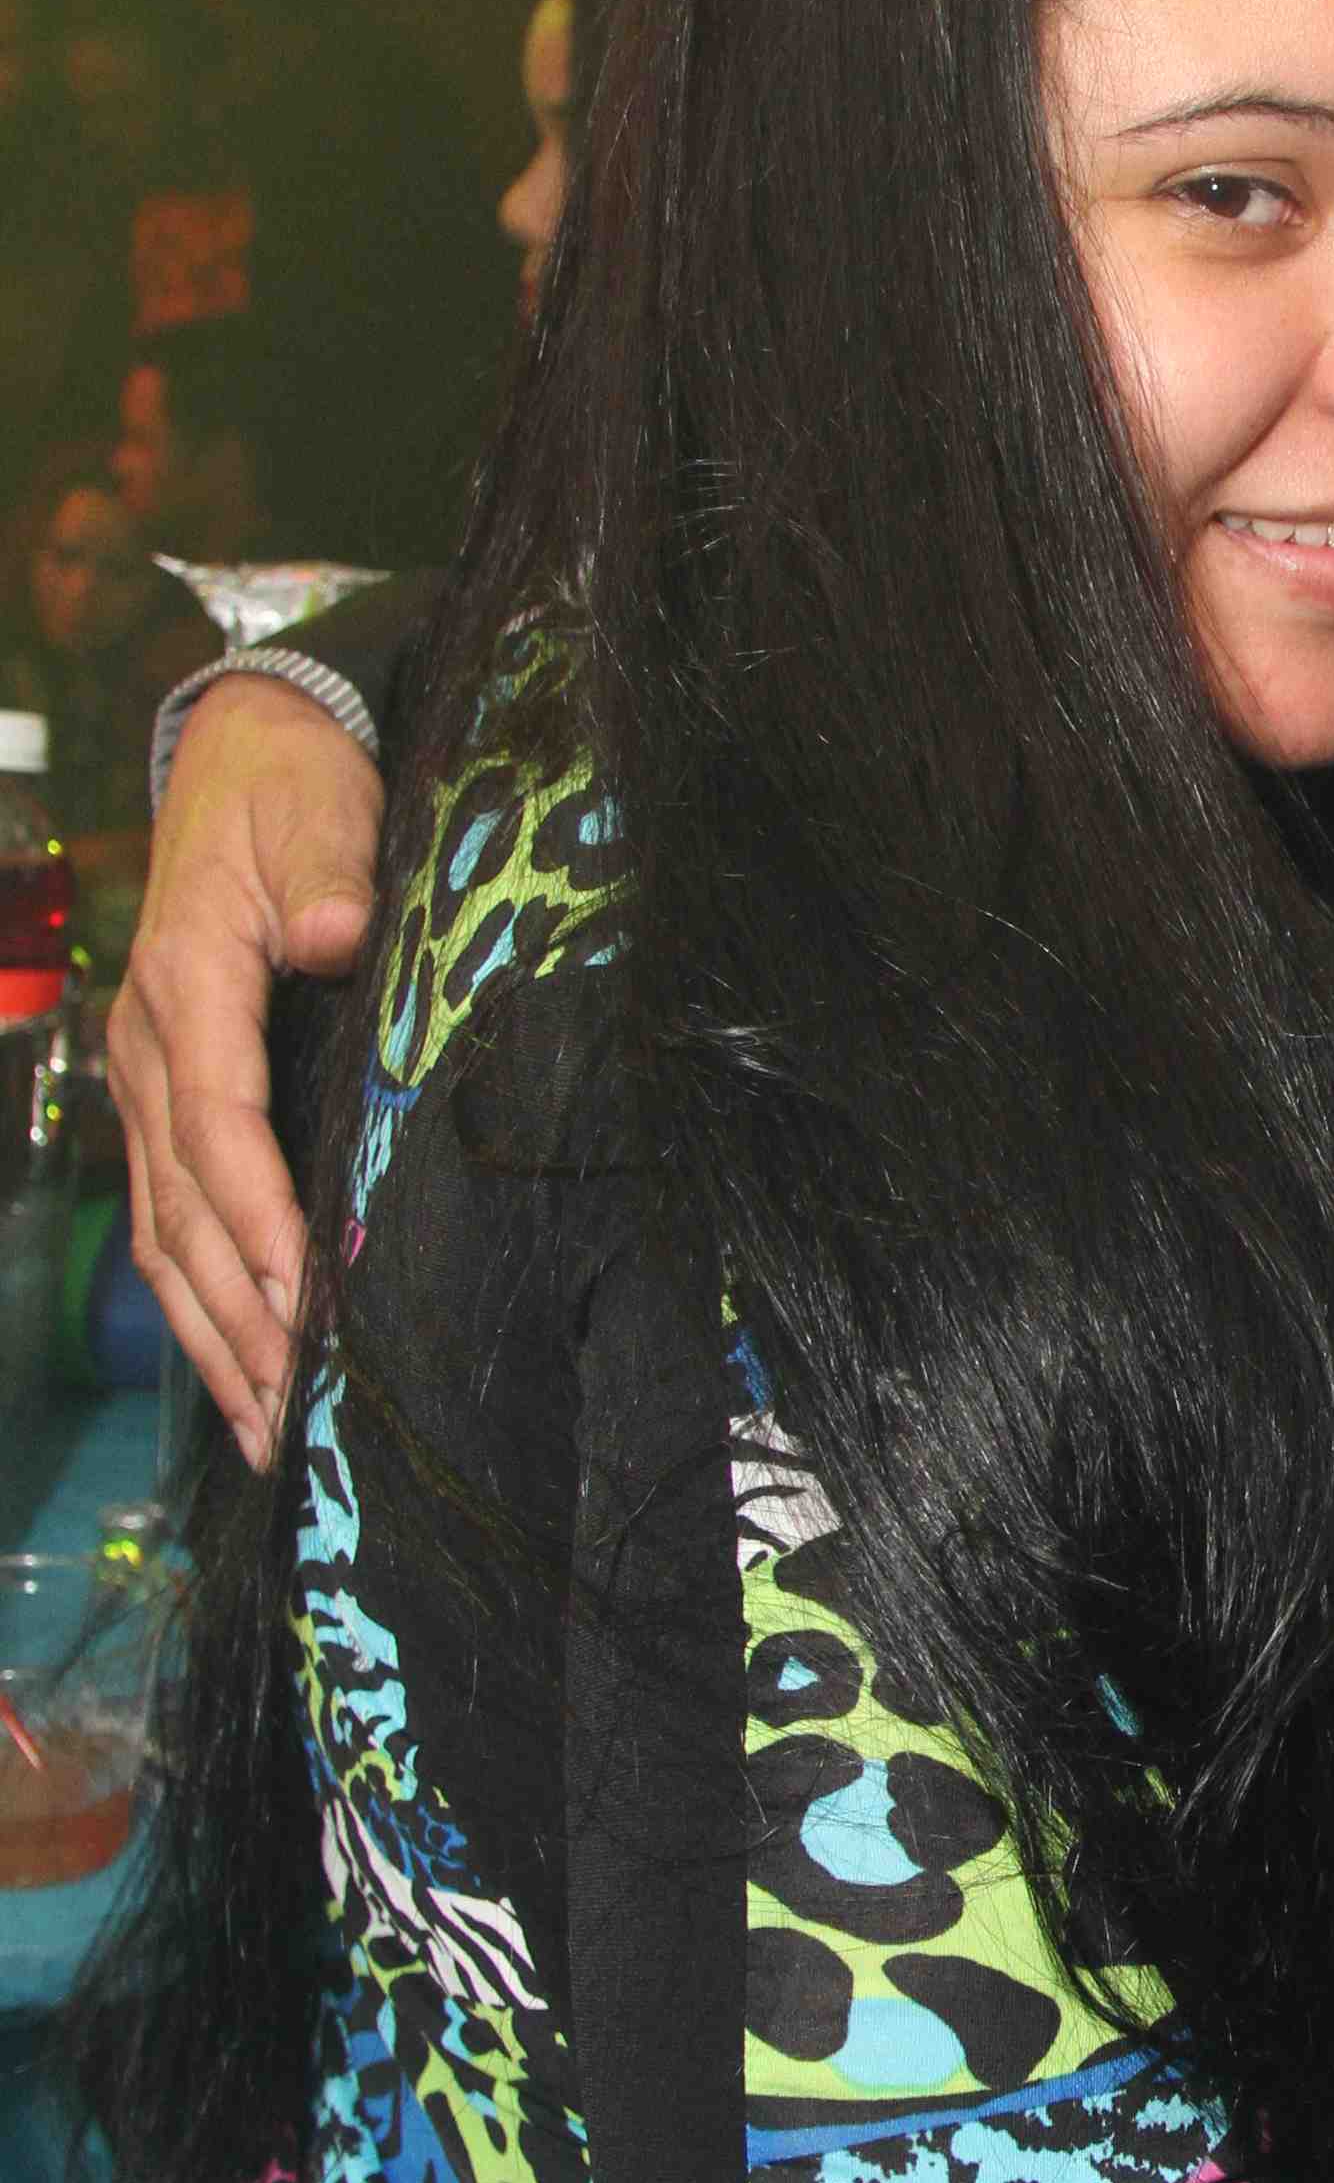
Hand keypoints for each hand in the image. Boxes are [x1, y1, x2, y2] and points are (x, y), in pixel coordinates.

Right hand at [110, 675, 381, 1462]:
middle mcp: (152, 1044)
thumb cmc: (293, 785)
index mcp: (188, 978)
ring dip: (216, 1338)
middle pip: (184, 1207)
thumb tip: (334, 933)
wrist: (244, 749)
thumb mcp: (319, 805)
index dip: (261, 1212)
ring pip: (168, 1234)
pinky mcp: (168, 1099)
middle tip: (298, 1412)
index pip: (219, 1120)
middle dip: (239, 1318)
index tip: (309, 1293)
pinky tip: (241, 1374)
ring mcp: (150, 1079)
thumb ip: (330, 872)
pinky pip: (170, 1220)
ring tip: (269, 1432)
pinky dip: (200, 1305)